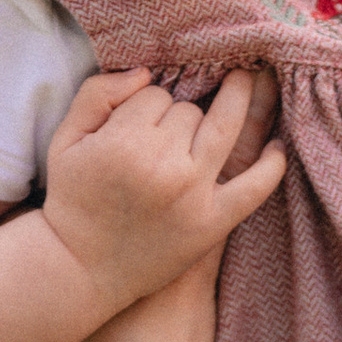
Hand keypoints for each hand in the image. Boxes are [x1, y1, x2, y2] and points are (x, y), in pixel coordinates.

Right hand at [39, 64, 284, 310]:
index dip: (146, 104)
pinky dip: (272, 164)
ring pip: (220, 129)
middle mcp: (163, 165)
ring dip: (226, 113)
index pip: (155, 95)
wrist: (81, 268)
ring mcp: (193, 193)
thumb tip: (146, 73)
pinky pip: (256, 185)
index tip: (136, 123)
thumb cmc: (72, 199)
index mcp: (123, 142)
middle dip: (178, 116)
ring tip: (245, 84)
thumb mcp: (65, 139)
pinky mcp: (213, 223)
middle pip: (189, 111)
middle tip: (162, 139)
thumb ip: (96, 93)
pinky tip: (276, 147)